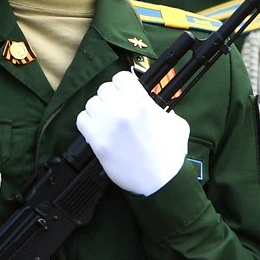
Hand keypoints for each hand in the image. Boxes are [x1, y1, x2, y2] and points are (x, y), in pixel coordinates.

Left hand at [76, 71, 190, 196]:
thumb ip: (162, 109)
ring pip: (92, 102)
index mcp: (142, 103)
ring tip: (109, 121)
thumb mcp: (177, 125)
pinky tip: (99, 130)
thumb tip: (151, 103)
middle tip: (118, 109)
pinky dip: (89, 122)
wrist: (159, 182)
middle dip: (112, 97)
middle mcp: (122, 110)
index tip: (127, 93)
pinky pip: (82, 119)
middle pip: (104, 88)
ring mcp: (106, 125)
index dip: (124, 85)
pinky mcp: (96, 140)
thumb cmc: (170, 156)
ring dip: (100, 109)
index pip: (121, 77)